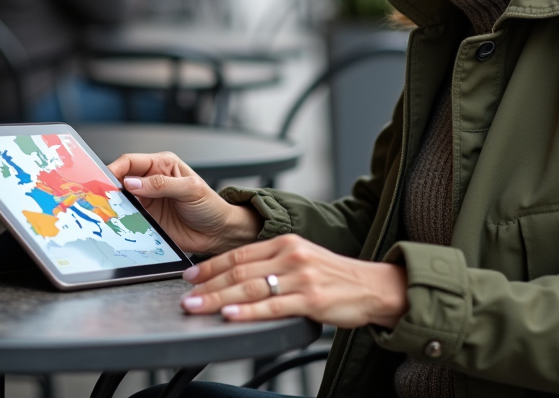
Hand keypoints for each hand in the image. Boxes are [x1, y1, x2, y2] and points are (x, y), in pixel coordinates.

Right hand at [108, 152, 260, 253]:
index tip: (106, 179)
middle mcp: (152, 181)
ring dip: (115, 204)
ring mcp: (148, 201)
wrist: (218, 233)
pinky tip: (120, 222)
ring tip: (109, 210)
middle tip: (102, 196)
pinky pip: (128, 217)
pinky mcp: (146, 219)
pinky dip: (121, 219)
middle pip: (122, 179)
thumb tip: (133, 183)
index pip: (131, 162)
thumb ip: (161, 184)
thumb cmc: (211, 206)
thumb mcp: (190, 190)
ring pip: (122, 199)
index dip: (116, 168)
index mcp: (163, 165)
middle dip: (111, 186)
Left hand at [179, 234, 407, 328]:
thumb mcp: (302, 258)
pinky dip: (248, 312)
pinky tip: (231, 315)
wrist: (373, 287)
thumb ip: (273, 263)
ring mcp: (301, 277)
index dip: (211, 265)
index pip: (239, 253)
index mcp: (286, 242)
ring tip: (197, 306)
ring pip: (250, 288)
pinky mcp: (310, 299)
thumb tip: (237, 274)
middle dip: (208, 285)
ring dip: (218, 298)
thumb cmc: (335, 276)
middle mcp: (291, 255)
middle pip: (239, 270)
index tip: (190, 275)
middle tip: (185, 296)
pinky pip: (272, 306)